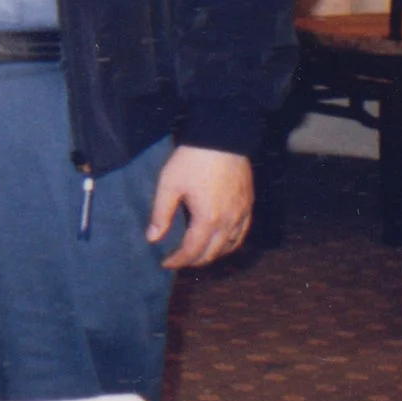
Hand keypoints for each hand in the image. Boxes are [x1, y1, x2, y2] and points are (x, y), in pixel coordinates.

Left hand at [145, 144, 253, 269]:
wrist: (222, 137)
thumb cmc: (192, 160)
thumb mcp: (169, 185)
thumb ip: (161, 214)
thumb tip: (153, 238)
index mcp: (208, 219)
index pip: (192, 251)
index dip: (177, 261)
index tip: (164, 263)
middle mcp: (228, 222)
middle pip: (212, 253)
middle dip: (194, 261)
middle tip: (178, 260)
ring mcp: (242, 214)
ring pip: (230, 246)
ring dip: (213, 254)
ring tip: (197, 253)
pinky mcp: (248, 204)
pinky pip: (242, 233)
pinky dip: (230, 243)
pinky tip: (221, 240)